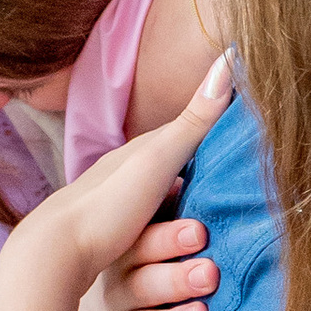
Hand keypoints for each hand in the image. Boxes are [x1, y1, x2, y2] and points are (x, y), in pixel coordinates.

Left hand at [17, 53, 234, 300]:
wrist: (57, 253)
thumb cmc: (110, 201)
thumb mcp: (159, 157)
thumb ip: (196, 119)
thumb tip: (230, 56)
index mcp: (143, 149)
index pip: (192, 131)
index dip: (221, 131)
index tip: (253, 136)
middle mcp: (131, 173)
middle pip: (180, 168)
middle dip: (207, 175)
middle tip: (242, 189)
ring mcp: (122, 205)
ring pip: (167, 201)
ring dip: (189, 210)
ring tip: (216, 225)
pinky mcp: (116, 238)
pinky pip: (155, 230)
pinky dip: (174, 232)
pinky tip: (184, 245)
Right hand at [84, 212, 219, 310]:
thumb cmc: (141, 261)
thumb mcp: (145, 230)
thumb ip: (169, 200)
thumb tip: (201, 139)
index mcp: (126, 251)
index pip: (144, 242)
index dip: (170, 237)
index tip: (201, 231)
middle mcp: (119, 289)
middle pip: (145, 284)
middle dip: (178, 279)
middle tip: (210, 274)